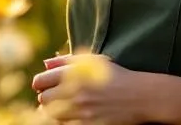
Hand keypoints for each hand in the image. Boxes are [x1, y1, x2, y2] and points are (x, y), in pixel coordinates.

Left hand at [31, 53, 146, 123]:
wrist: (140, 96)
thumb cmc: (116, 76)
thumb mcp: (93, 61)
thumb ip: (67, 61)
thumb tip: (45, 64)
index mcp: (74, 74)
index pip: (40, 81)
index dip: (40, 84)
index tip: (44, 86)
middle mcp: (75, 92)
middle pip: (43, 99)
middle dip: (46, 97)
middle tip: (54, 97)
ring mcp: (81, 111)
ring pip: (52, 115)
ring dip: (55, 110)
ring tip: (65, 106)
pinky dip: (66, 121)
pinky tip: (74, 116)